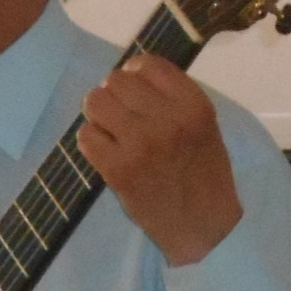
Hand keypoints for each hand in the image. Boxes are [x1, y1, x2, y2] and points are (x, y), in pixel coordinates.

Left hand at [78, 53, 243, 264]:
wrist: (203, 226)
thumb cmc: (204, 173)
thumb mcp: (203, 125)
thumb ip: (173, 98)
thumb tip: (130, 75)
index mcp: (192, 104)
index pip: (147, 64)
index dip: (133, 73)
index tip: (132, 89)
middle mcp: (167, 119)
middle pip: (116, 81)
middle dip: (113, 94)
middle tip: (119, 115)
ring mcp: (140, 143)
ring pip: (96, 103)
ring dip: (98, 114)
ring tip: (110, 131)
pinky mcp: (118, 169)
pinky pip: (86, 136)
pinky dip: (92, 142)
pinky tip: (106, 153)